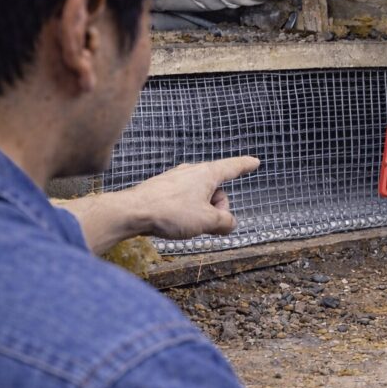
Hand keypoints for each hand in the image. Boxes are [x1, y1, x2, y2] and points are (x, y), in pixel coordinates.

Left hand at [60, 156, 260, 254]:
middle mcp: (191, 172)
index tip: (255, 162)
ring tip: (187, 225)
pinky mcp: (162, 189)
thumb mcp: (207, 221)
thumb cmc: (170, 213)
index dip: (245, 166)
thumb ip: (225, 222)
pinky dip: (186, 212)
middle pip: (217, 190)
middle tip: (207, 225)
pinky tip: (173, 222)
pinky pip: (184, 200)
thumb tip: (229, 223)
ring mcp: (175, 179)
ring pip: (200, 197)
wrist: (132, 212)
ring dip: (201, 212)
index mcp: (207, 174)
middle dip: (218, 209)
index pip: (232, 168)